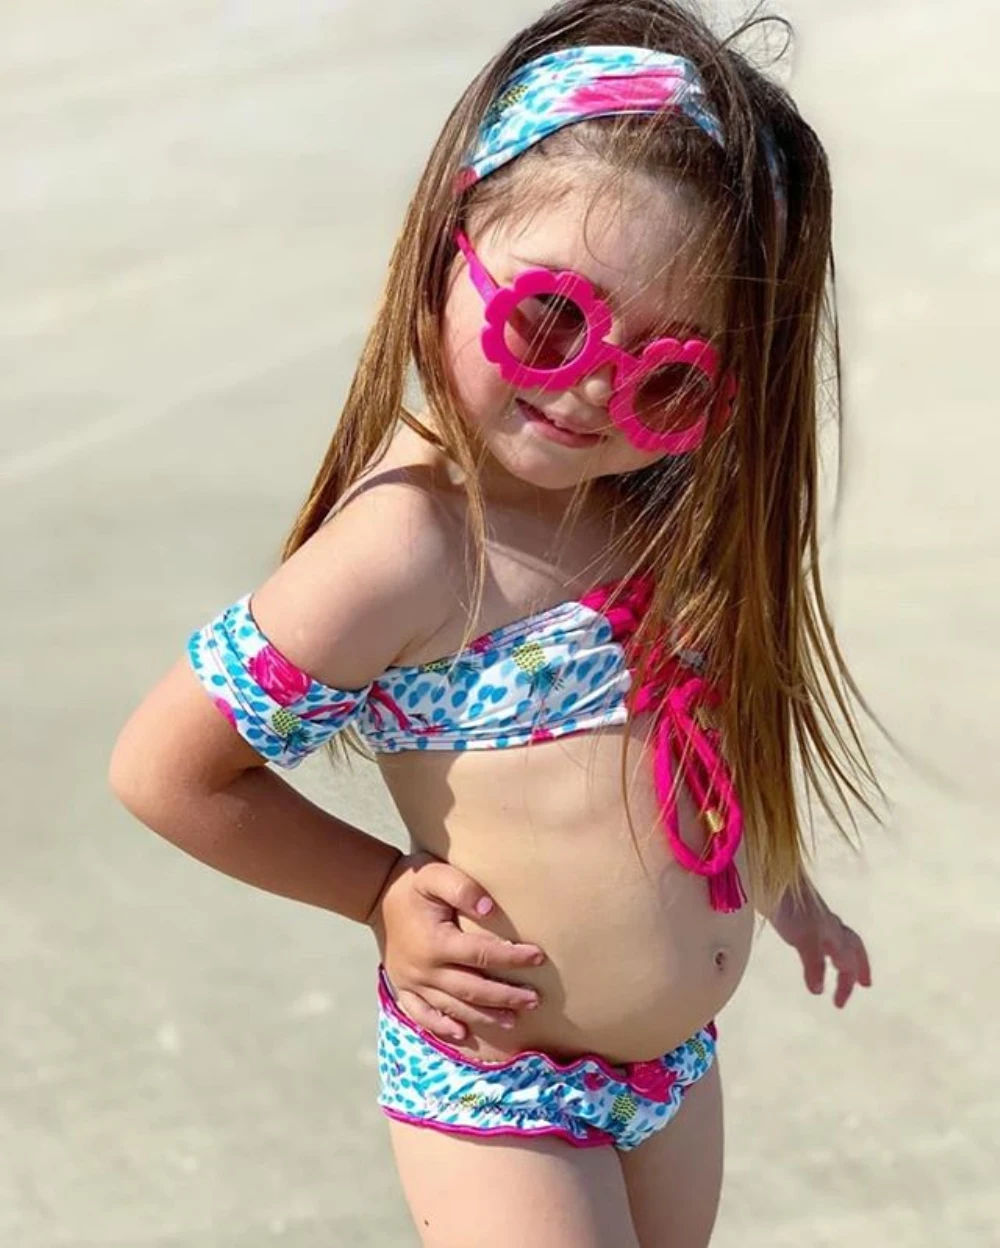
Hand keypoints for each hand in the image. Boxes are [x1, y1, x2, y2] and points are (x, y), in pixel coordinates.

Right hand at [367, 851, 545, 1041]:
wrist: (376, 895)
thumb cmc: (413, 883)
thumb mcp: (436, 874)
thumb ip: (463, 889)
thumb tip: (490, 910)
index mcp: (435, 942)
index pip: (481, 954)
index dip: (512, 958)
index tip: (538, 957)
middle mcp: (424, 969)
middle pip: (472, 989)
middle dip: (506, 997)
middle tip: (534, 1000)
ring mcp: (412, 982)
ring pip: (453, 1007)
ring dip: (484, 1017)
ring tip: (513, 1020)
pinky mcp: (403, 988)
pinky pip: (422, 1015)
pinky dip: (442, 1028)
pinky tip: (462, 1035)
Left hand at [769, 882, 871, 1008]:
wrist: (769, 873)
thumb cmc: (789, 905)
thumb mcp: (803, 937)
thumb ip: (813, 963)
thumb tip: (818, 990)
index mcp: (833, 933)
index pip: (848, 961)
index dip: (846, 983)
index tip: (838, 1005)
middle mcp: (828, 925)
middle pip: (852, 947)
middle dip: (858, 966)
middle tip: (865, 984)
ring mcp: (814, 917)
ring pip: (838, 937)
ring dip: (843, 955)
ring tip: (840, 967)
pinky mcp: (799, 911)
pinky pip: (820, 931)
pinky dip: (822, 944)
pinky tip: (812, 946)